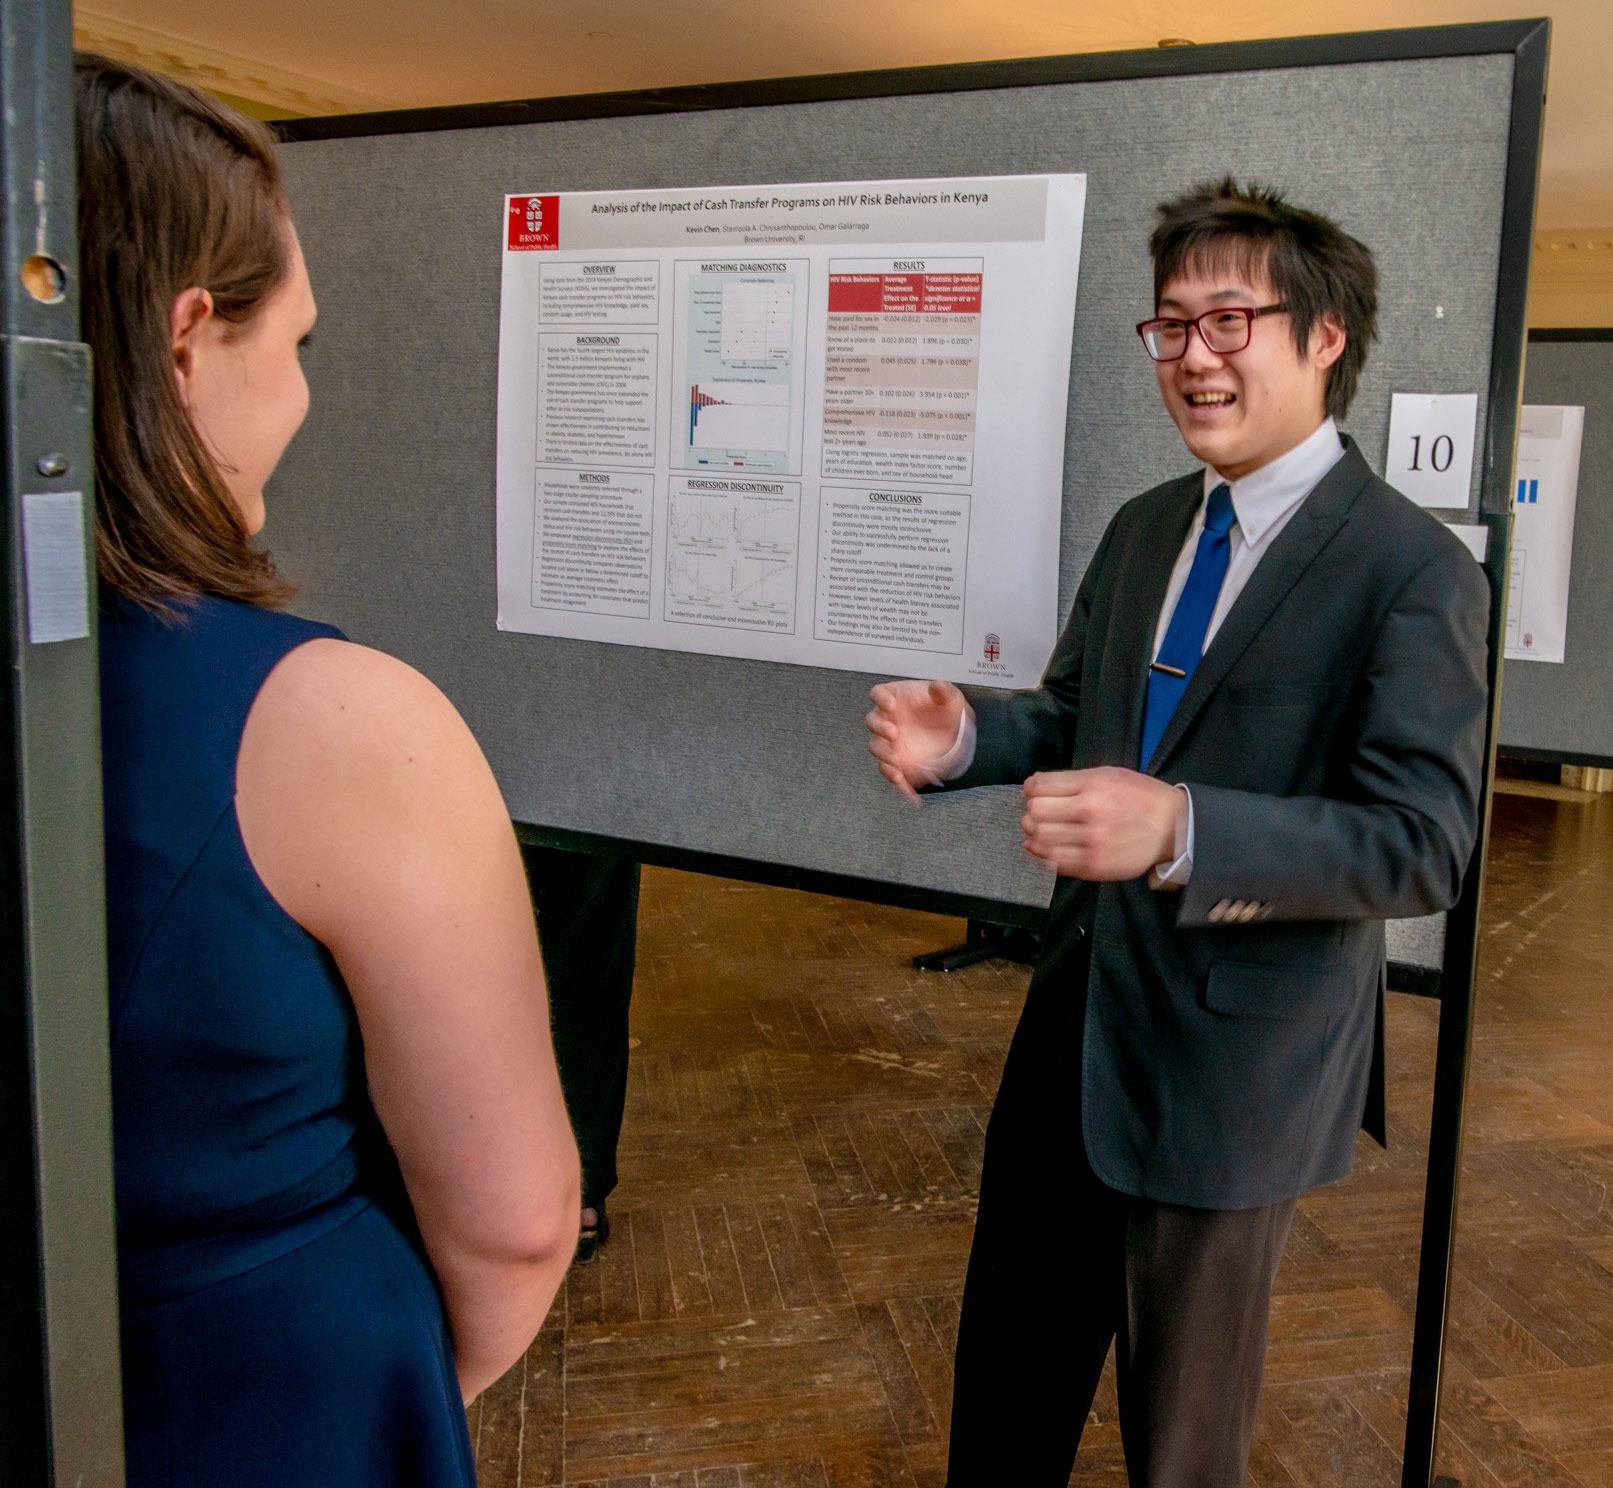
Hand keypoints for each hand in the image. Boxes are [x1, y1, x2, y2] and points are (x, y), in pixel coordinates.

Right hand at [865, 678, 970, 801]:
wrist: (951, 731)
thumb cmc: (944, 708)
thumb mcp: (949, 697)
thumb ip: (944, 691)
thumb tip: (937, 686)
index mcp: (894, 697)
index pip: (878, 694)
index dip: (881, 699)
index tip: (891, 705)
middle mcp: (886, 718)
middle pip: (872, 721)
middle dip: (880, 728)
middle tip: (894, 734)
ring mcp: (888, 740)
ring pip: (875, 746)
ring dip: (883, 754)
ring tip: (897, 762)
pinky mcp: (895, 759)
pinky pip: (888, 769)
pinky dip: (895, 779)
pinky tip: (905, 787)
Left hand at [1021, 767, 1182, 879]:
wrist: (1174, 827)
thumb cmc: (1141, 798)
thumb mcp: (1109, 775)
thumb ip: (1072, 780)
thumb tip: (1035, 785)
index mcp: (1093, 786)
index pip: (1040, 786)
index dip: (1030, 789)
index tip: (1032, 792)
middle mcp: (1091, 812)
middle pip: (1035, 812)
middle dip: (1030, 811)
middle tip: (1035, 813)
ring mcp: (1092, 841)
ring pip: (1041, 838)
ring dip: (1033, 833)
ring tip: (1039, 830)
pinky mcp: (1095, 865)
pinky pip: (1054, 862)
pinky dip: (1042, 854)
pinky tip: (1043, 847)